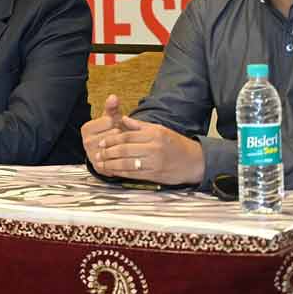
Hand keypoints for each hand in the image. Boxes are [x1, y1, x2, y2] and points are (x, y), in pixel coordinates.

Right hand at [80, 93, 126, 157]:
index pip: (109, 121)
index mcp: (86, 128)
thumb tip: (113, 97)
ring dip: (122, 145)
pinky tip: (121, 155)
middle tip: (117, 137)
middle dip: (120, 134)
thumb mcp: (109, 118)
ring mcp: (92, 155)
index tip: (113, 126)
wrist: (106, 151)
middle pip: (113, 134)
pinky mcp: (100, 166)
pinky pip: (116, 159)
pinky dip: (122, 157)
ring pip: (116, 146)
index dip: (116, 123)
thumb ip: (111, 108)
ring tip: (119, 144)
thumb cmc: (108, 132)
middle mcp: (86, 142)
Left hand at [82, 95, 204, 185]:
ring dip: (111, 164)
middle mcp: (154, 148)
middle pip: (124, 150)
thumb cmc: (176, 144)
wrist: (195, 161)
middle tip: (98, 153)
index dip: (112, 139)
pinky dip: (120, 173)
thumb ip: (140, 126)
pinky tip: (112, 171)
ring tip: (101, 163)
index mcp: (154, 134)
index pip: (127, 136)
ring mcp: (154, 162)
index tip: (102, 142)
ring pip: (127, 163)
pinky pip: (133, 174)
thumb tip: (123, 119)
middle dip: (108, 152)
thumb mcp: (160, 129)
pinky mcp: (155, 175)